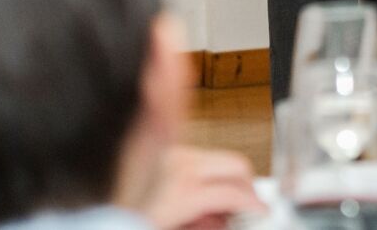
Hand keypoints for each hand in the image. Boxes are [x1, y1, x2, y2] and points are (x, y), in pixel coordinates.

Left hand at [141, 145, 261, 229]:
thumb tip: (241, 214)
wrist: (114, 222)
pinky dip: (209, 177)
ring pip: (220, 160)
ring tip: (212, 209)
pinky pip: (203, 160)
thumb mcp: (179, 225)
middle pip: (236, 165)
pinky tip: (198, 199)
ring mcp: (173, 155)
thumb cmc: (142, 223)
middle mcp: (179, 164)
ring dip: (226, 182)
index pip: (234, 192)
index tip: (262, 211)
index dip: (254, 204)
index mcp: (184, 189)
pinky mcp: (169, 154)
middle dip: (246, 187)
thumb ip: (215, 220)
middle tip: (246, 207)